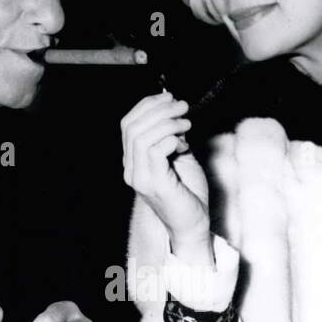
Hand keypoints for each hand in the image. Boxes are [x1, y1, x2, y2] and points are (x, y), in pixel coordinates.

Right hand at [121, 92, 211, 254]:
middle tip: (183, 107)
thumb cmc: (188, 192)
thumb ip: (172, 135)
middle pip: (133, 126)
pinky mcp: (155, 185)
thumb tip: (173, 109)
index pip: (128, 124)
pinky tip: (184, 144)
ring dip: (167, 123)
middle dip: (159, 110)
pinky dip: (170, 139)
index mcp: (133, 161)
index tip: (170, 98)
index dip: (147, 105)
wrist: (194, 224)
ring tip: (186, 124)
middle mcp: (131, 170)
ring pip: (142, 136)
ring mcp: (140, 178)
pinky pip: (154, 151)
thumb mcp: (179, 155)